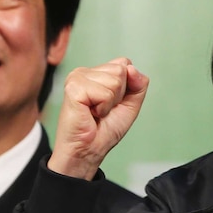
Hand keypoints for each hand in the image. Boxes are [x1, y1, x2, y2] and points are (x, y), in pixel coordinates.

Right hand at [47, 57, 149, 179]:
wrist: (89, 150)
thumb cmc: (105, 129)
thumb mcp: (130, 104)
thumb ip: (138, 84)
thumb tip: (131, 68)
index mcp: (96, 72)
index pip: (124, 63)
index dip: (127, 87)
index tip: (112, 103)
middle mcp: (85, 71)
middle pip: (121, 70)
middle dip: (119, 95)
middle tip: (103, 109)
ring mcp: (77, 77)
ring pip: (115, 80)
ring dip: (110, 103)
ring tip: (96, 112)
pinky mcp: (73, 88)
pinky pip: (104, 93)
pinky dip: (103, 107)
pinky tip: (90, 113)